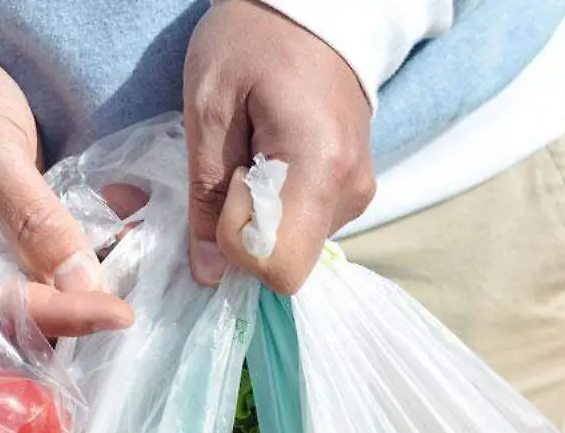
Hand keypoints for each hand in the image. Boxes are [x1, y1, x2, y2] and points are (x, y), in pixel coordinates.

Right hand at [0, 21, 133, 336]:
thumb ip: (33, 219)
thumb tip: (81, 284)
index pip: (4, 307)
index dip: (63, 315)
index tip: (118, 314)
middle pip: (25, 320)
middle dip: (80, 314)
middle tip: (133, 307)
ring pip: (46, 295)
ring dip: (93, 287)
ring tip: (139, 268)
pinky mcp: (13, 241)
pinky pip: (55, 261)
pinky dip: (93, 252)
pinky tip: (128, 230)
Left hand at [184, 0, 375, 293]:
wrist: (314, 8)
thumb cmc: (253, 42)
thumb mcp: (209, 108)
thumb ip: (207, 195)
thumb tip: (209, 273)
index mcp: (319, 171)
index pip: (279, 267)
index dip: (237, 244)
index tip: (230, 183)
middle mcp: (351, 193)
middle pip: (285, 260)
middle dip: (243, 229)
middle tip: (236, 161)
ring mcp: (358, 193)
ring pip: (292, 245)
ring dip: (257, 213)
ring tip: (254, 147)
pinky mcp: (352, 190)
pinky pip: (303, 225)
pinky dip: (275, 205)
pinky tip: (270, 155)